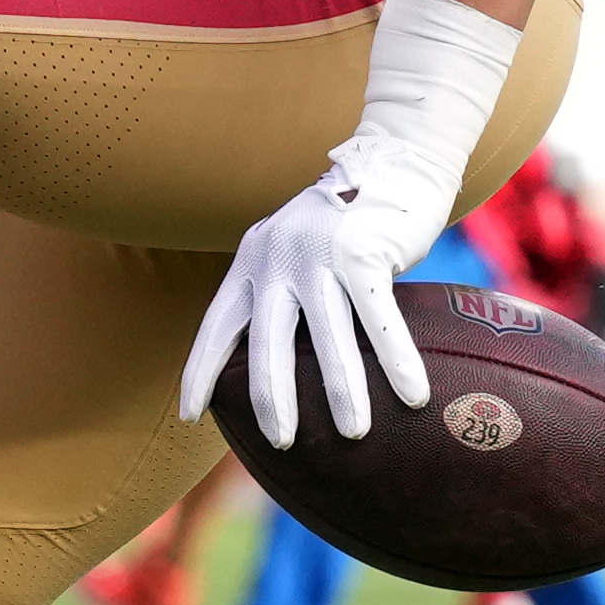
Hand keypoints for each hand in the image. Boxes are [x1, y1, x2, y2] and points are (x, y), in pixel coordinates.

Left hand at [181, 149, 437, 445]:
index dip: (202, 370)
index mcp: (253, 260)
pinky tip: (413, 396)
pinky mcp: (364, 252)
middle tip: (279, 442)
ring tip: (352, 435)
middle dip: (270, 397)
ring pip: (328, 337)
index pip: (218, 324)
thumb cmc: (348, 224)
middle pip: (267, 340)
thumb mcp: (298, 250)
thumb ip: (283, 292)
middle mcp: (278, 257)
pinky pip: (381, 319)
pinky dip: (396, 361)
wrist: (397, 162)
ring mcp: (321, 253)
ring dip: (342, 391)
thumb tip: (281, 367)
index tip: (190, 414)